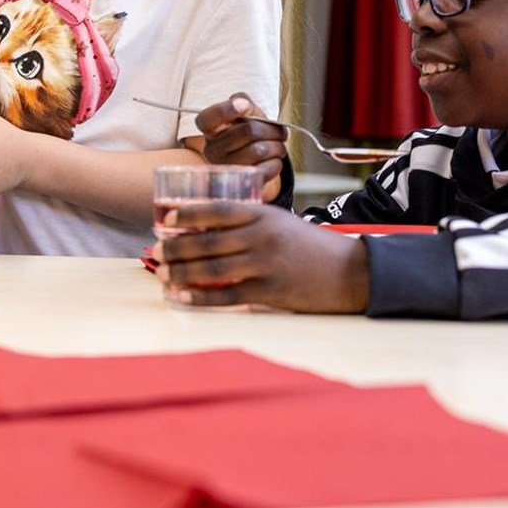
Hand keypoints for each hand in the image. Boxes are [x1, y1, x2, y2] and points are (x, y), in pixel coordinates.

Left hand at [154, 203, 369, 312]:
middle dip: (176, 247)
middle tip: (156, 250)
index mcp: (265, 215)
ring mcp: (266, 265)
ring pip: (212, 268)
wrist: (350, 272)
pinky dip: (200, 297)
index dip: (190, 214)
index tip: (167, 218)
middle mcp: (263, 237)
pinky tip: (182, 296)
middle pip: (208, 241)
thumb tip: (206, 228)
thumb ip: (250, 222)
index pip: (219, 210)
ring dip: (182, 271)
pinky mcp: (270, 292)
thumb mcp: (282, 222)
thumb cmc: (311, 246)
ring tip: (162, 274)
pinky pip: (227, 295)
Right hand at [194, 93, 285, 202]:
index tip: (244, 105)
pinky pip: (266, 169)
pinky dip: (276, 162)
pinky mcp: (241, 183)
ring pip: (260, 150)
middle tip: (280, 132)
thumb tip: (243, 104)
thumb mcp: (244, 112)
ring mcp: (226, 168)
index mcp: (209, 129)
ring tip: (278, 146)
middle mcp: (212, 149)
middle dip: (273, 129)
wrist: (252, 160)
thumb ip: (243, 101)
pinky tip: (272, 160)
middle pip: (249, 131)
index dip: (226, 110)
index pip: (208, 119)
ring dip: (278, 146)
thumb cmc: (247, 131)